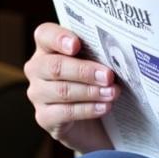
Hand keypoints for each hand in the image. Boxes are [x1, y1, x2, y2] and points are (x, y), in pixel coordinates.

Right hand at [24, 23, 117, 152]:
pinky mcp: (44, 117)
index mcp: (49, 48)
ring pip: (62, 90)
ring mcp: (38, 94)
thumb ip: (102, 56)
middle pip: (55, 66)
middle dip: (84, 71)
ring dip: (91, 91)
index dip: (58, 38)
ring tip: (113, 93)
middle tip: (108, 76)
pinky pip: (64, 112)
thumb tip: (120, 55)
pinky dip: (88, 109)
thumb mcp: (100, 65)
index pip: (44, 35)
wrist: (96, 122)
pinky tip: (104, 107)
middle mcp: (38, 69)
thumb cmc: (99, 83)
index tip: (76, 45)